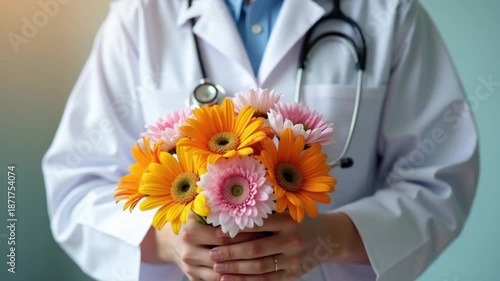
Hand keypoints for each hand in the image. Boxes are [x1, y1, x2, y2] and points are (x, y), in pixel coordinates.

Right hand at [141, 212, 264, 280]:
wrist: (169, 241)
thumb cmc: (191, 220)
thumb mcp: (198, 209)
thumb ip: (215, 203)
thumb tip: (242, 194)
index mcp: (190, 232)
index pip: (224, 237)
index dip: (245, 235)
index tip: (265, 231)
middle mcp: (188, 252)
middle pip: (224, 256)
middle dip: (247, 253)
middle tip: (268, 248)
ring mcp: (190, 268)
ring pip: (221, 275)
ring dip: (242, 270)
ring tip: (263, 262)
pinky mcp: (194, 279)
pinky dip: (234, 279)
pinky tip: (250, 274)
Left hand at [207, 212, 367, 280]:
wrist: (328, 237)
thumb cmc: (299, 220)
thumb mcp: (286, 210)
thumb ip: (263, 212)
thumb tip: (229, 212)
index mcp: (288, 220)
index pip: (256, 226)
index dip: (235, 230)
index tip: (215, 232)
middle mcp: (292, 240)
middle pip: (255, 249)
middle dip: (230, 253)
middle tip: (212, 254)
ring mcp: (293, 259)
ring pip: (259, 267)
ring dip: (236, 269)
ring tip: (217, 268)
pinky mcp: (293, 274)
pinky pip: (267, 280)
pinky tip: (231, 280)